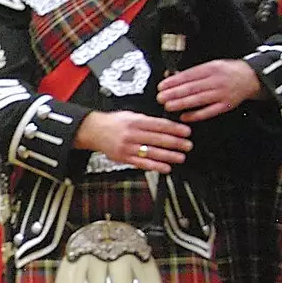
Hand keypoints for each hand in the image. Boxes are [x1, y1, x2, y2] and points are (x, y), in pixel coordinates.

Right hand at [75, 110, 191, 173]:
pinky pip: (142, 163)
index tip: (186, 132)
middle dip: (175, 143)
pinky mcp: (124, 158)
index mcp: (135, 121)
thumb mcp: (130, 115)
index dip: (174, 129)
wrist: (93, 131)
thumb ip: (147, 120)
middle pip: (158, 139)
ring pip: (152, 152)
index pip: (159, 125)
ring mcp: (128, 147)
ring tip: (180, 157)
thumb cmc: (113, 122)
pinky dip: (155, 166)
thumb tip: (166, 125)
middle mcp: (132, 134)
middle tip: (187, 145)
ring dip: (168, 156)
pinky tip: (166, 167)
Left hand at [156, 58, 262, 122]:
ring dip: (182, 103)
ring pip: (198, 100)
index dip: (174, 81)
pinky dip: (196, 115)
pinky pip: (209, 111)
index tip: (162, 86)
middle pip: (192, 88)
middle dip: (174, 93)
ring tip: (168, 106)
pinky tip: (184, 116)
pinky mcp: (226, 105)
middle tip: (160, 97)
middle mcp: (216, 80)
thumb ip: (194, 72)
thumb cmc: (226, 71)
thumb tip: (171, 77)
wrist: (250, 77)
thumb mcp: (211, 65)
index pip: (189, 75)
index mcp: (211, 68)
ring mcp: (222, 94)